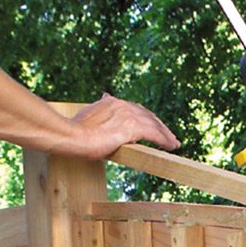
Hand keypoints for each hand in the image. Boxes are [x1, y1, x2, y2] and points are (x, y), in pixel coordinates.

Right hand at [64, 94, 181, 158]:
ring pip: (153, 124)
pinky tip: (171, 146)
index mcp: (111, 103)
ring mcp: (128, 115)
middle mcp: (122, 105)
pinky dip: (165, 140)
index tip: (150, 124)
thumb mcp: (87, 117)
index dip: (144, 117)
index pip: (134, 109)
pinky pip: (154, 134)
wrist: (72, 136)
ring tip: (173, 142)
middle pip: (147, 114)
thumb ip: (98, 111)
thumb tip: (103, 100)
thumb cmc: (75, 132)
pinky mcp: (133, 127)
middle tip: (168, 134)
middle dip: (158, 124)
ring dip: (165, 134)